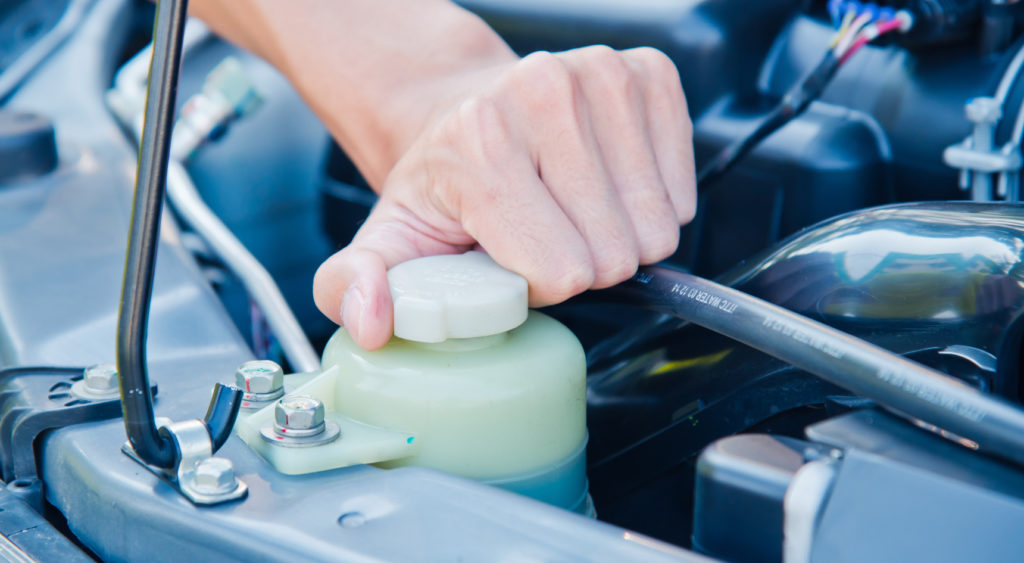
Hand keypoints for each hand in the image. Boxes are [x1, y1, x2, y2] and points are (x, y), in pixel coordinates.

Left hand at [313, 46, 695, 349]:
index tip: (512, 259)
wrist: (465, 106)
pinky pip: (684, 187)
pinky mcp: (647, 74)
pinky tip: (606, 185)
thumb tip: (373, 323)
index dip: (539, 284)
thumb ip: (355, 285)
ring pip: (658, 226)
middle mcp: (544, 94)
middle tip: (543, 233)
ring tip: (571, 210)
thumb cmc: (441, 180)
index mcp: (481, 143)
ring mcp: (602, 77)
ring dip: (619, 236)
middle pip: (614, 254)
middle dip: (582, 263)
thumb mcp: (388, 237)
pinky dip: (653, 203)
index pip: (561, 272)